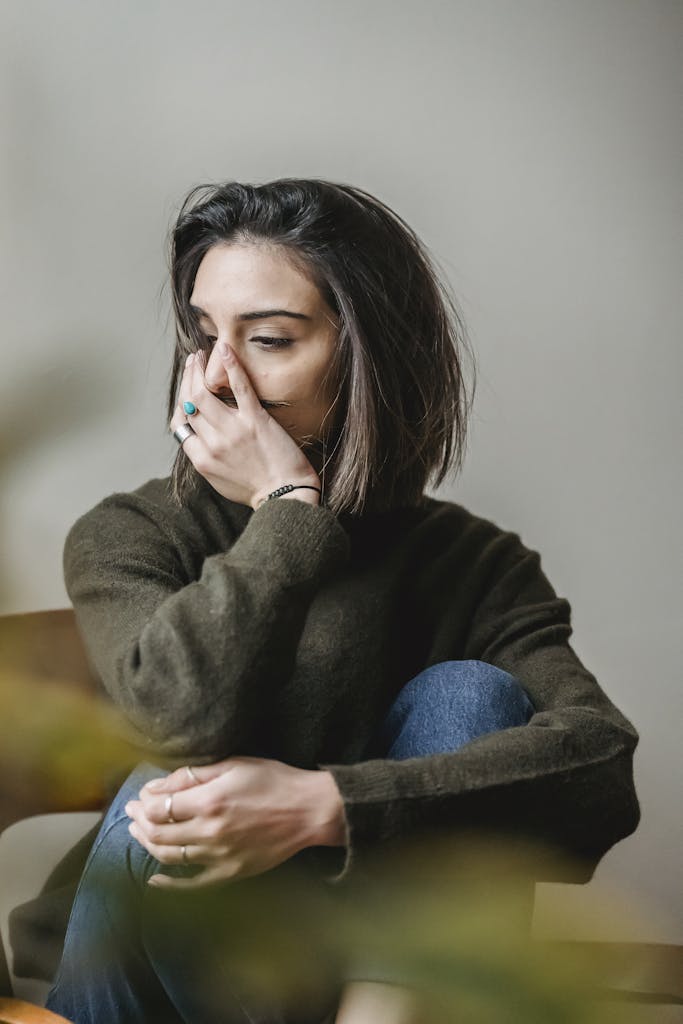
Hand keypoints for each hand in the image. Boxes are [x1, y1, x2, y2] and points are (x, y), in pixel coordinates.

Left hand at [124, 756, 345, 889]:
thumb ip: (194, 775)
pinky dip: (169, 884)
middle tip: (132, 812)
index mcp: (209, 801)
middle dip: (139, 821)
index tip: (139, 796)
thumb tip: (159, 784)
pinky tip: (154, 878)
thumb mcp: (234, 765)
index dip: (143, 802)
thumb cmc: (274, 780)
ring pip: (169, 856)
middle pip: (158, 833)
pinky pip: (192, 883)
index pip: (159, 807)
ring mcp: (219, 856)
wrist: (308, 810)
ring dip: (147, 844)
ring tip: (139, 833)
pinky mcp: (230, 873)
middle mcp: (209, 832)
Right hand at [170, 344, 320, 508]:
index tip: (187, 389)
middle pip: (189, 403)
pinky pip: (239, 387)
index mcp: (201, 459)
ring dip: (199, 369)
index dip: (181, 402)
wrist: (286, 495)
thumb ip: (206, 458)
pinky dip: (230, 366)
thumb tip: (198, 437)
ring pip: (204, 392)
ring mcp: (233, 430)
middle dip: (188, 378)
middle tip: (192, 362)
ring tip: (202, 356)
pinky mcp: (255, 421)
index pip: (180, 423)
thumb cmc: (257, 490)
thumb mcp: (220, 480)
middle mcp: (212, 444)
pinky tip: (225, 350)